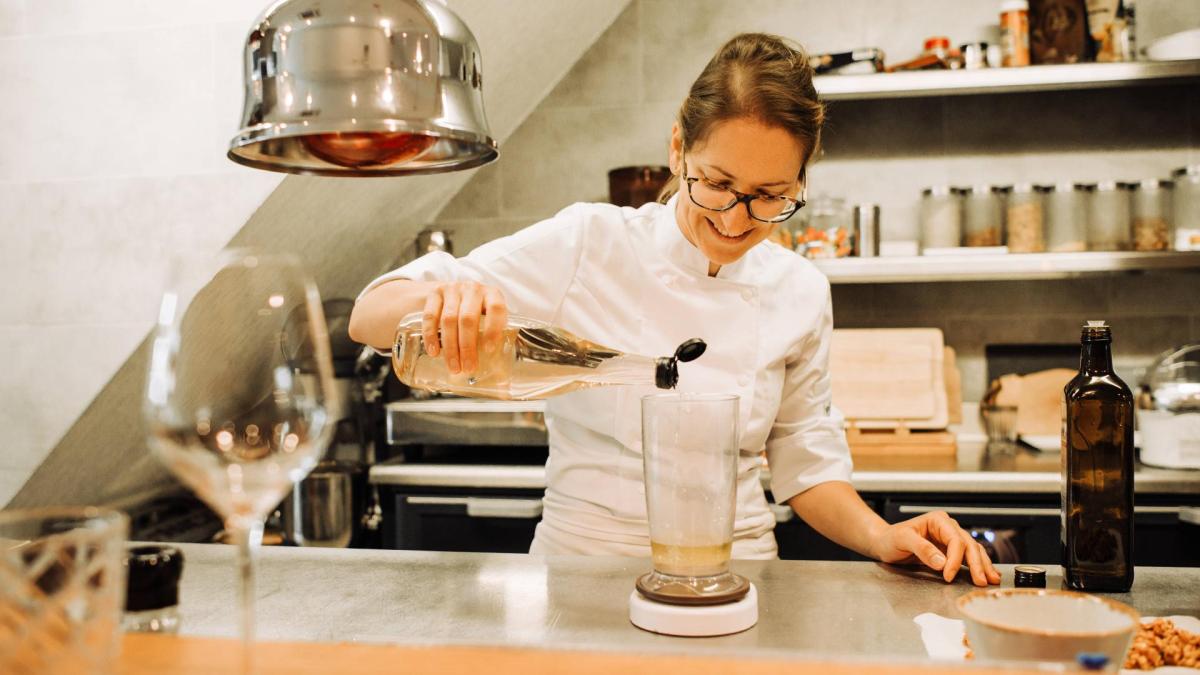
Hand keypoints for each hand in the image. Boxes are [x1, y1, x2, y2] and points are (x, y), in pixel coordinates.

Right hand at [421, 281, 507, 374]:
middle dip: (467, 347)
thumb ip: (495, 340)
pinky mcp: (434, 293)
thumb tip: (504, 384)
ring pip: (449, 319)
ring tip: (453, 367)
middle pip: (468, 319)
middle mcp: (473, 289)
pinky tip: (434, 352)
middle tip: (468, 368)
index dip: (493, 330)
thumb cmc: (477, 313)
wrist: (452, 292)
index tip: (488, 351)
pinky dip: (430, 336)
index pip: (496, 309)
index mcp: (492, 294)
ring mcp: (452, 289)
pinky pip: (430, 315)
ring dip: (450, 347)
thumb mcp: (489, 319)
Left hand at [870, 511, 1001, 586]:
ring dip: (983, 565)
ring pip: (973, 551)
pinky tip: (987, 574)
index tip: (948, 576)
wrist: (884, 543)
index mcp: (938, 520)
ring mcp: (950, 539)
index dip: (955, 559)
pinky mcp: (950, 551)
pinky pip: (968, 558)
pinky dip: (978, 566)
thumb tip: (941, 562)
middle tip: (982, 581)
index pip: (955, 540)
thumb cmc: (890, 539)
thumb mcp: (902, 540)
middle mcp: (947, 528)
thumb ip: (922, 549)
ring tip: (992, 579)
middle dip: (977, 564)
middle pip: (969, 545)